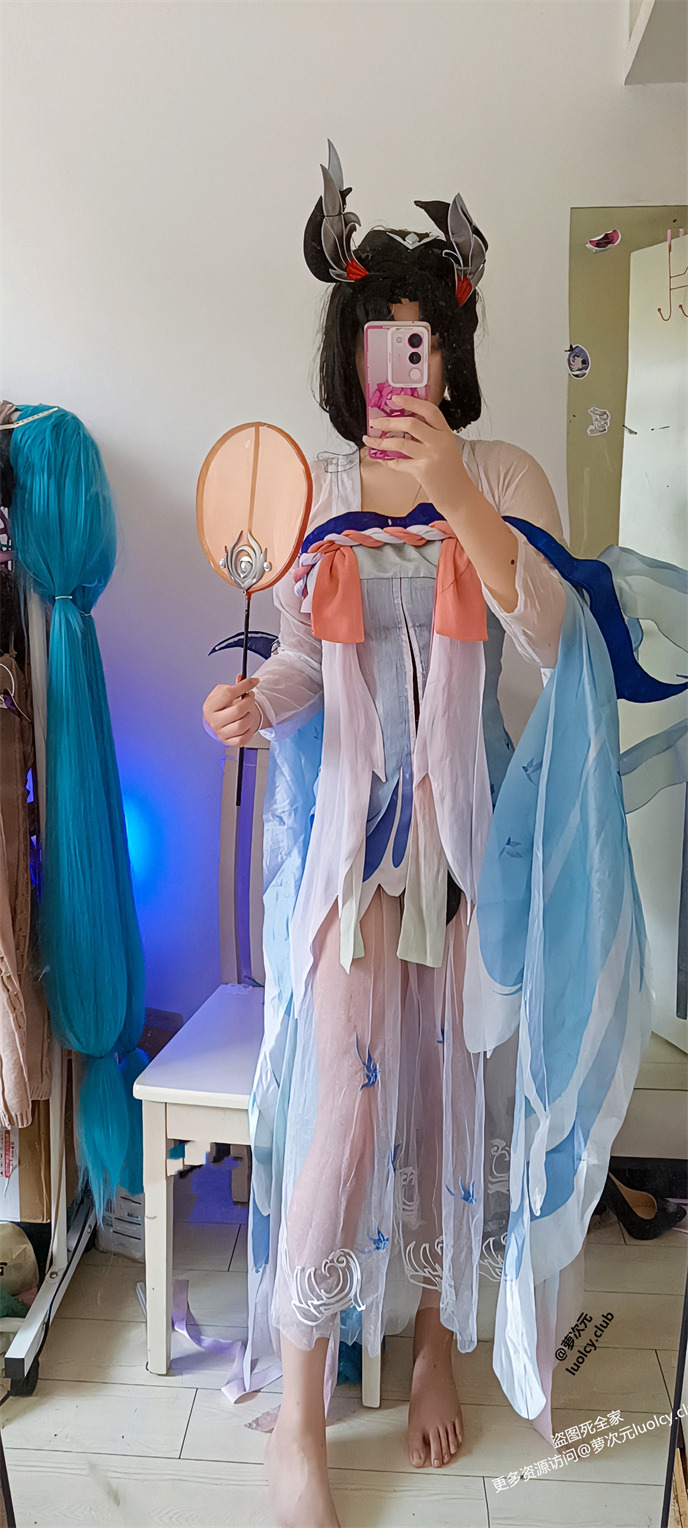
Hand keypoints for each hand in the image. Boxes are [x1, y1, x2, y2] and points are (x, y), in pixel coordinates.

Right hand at [202, 673, 261, 744]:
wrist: (219, 722)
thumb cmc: (222, 706)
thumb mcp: (224, 692)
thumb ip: (235, 685)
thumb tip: (242, 678)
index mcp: (210, 706)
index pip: (228, 693)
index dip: (244, 685)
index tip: (254, 681)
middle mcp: (214, 721)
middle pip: (238, 710)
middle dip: (249, 701)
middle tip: (250, 697)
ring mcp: (221, 733)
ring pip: (243, 725)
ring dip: (250, 715)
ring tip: (248, 711)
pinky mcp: (229, 742)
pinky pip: (244, 738)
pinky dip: (250, 729)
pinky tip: (247, 722)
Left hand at [363, 394, 468, 512]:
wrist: (459, 496)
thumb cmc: (450, 473)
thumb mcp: (445, 449)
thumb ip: (430, 437)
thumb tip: (402, 428)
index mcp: (446, 433)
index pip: (430, 410)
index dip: (412, 402)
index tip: (396, 398)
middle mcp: (440, 442)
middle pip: (411, 423)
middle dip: (389, 421)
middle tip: (375, 421)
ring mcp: (431, 456)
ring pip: (400, 442)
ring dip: (381, 441)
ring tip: (370, 439)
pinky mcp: (423, 471)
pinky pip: (398, 462)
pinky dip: (387, 461)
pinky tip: (381, 458)